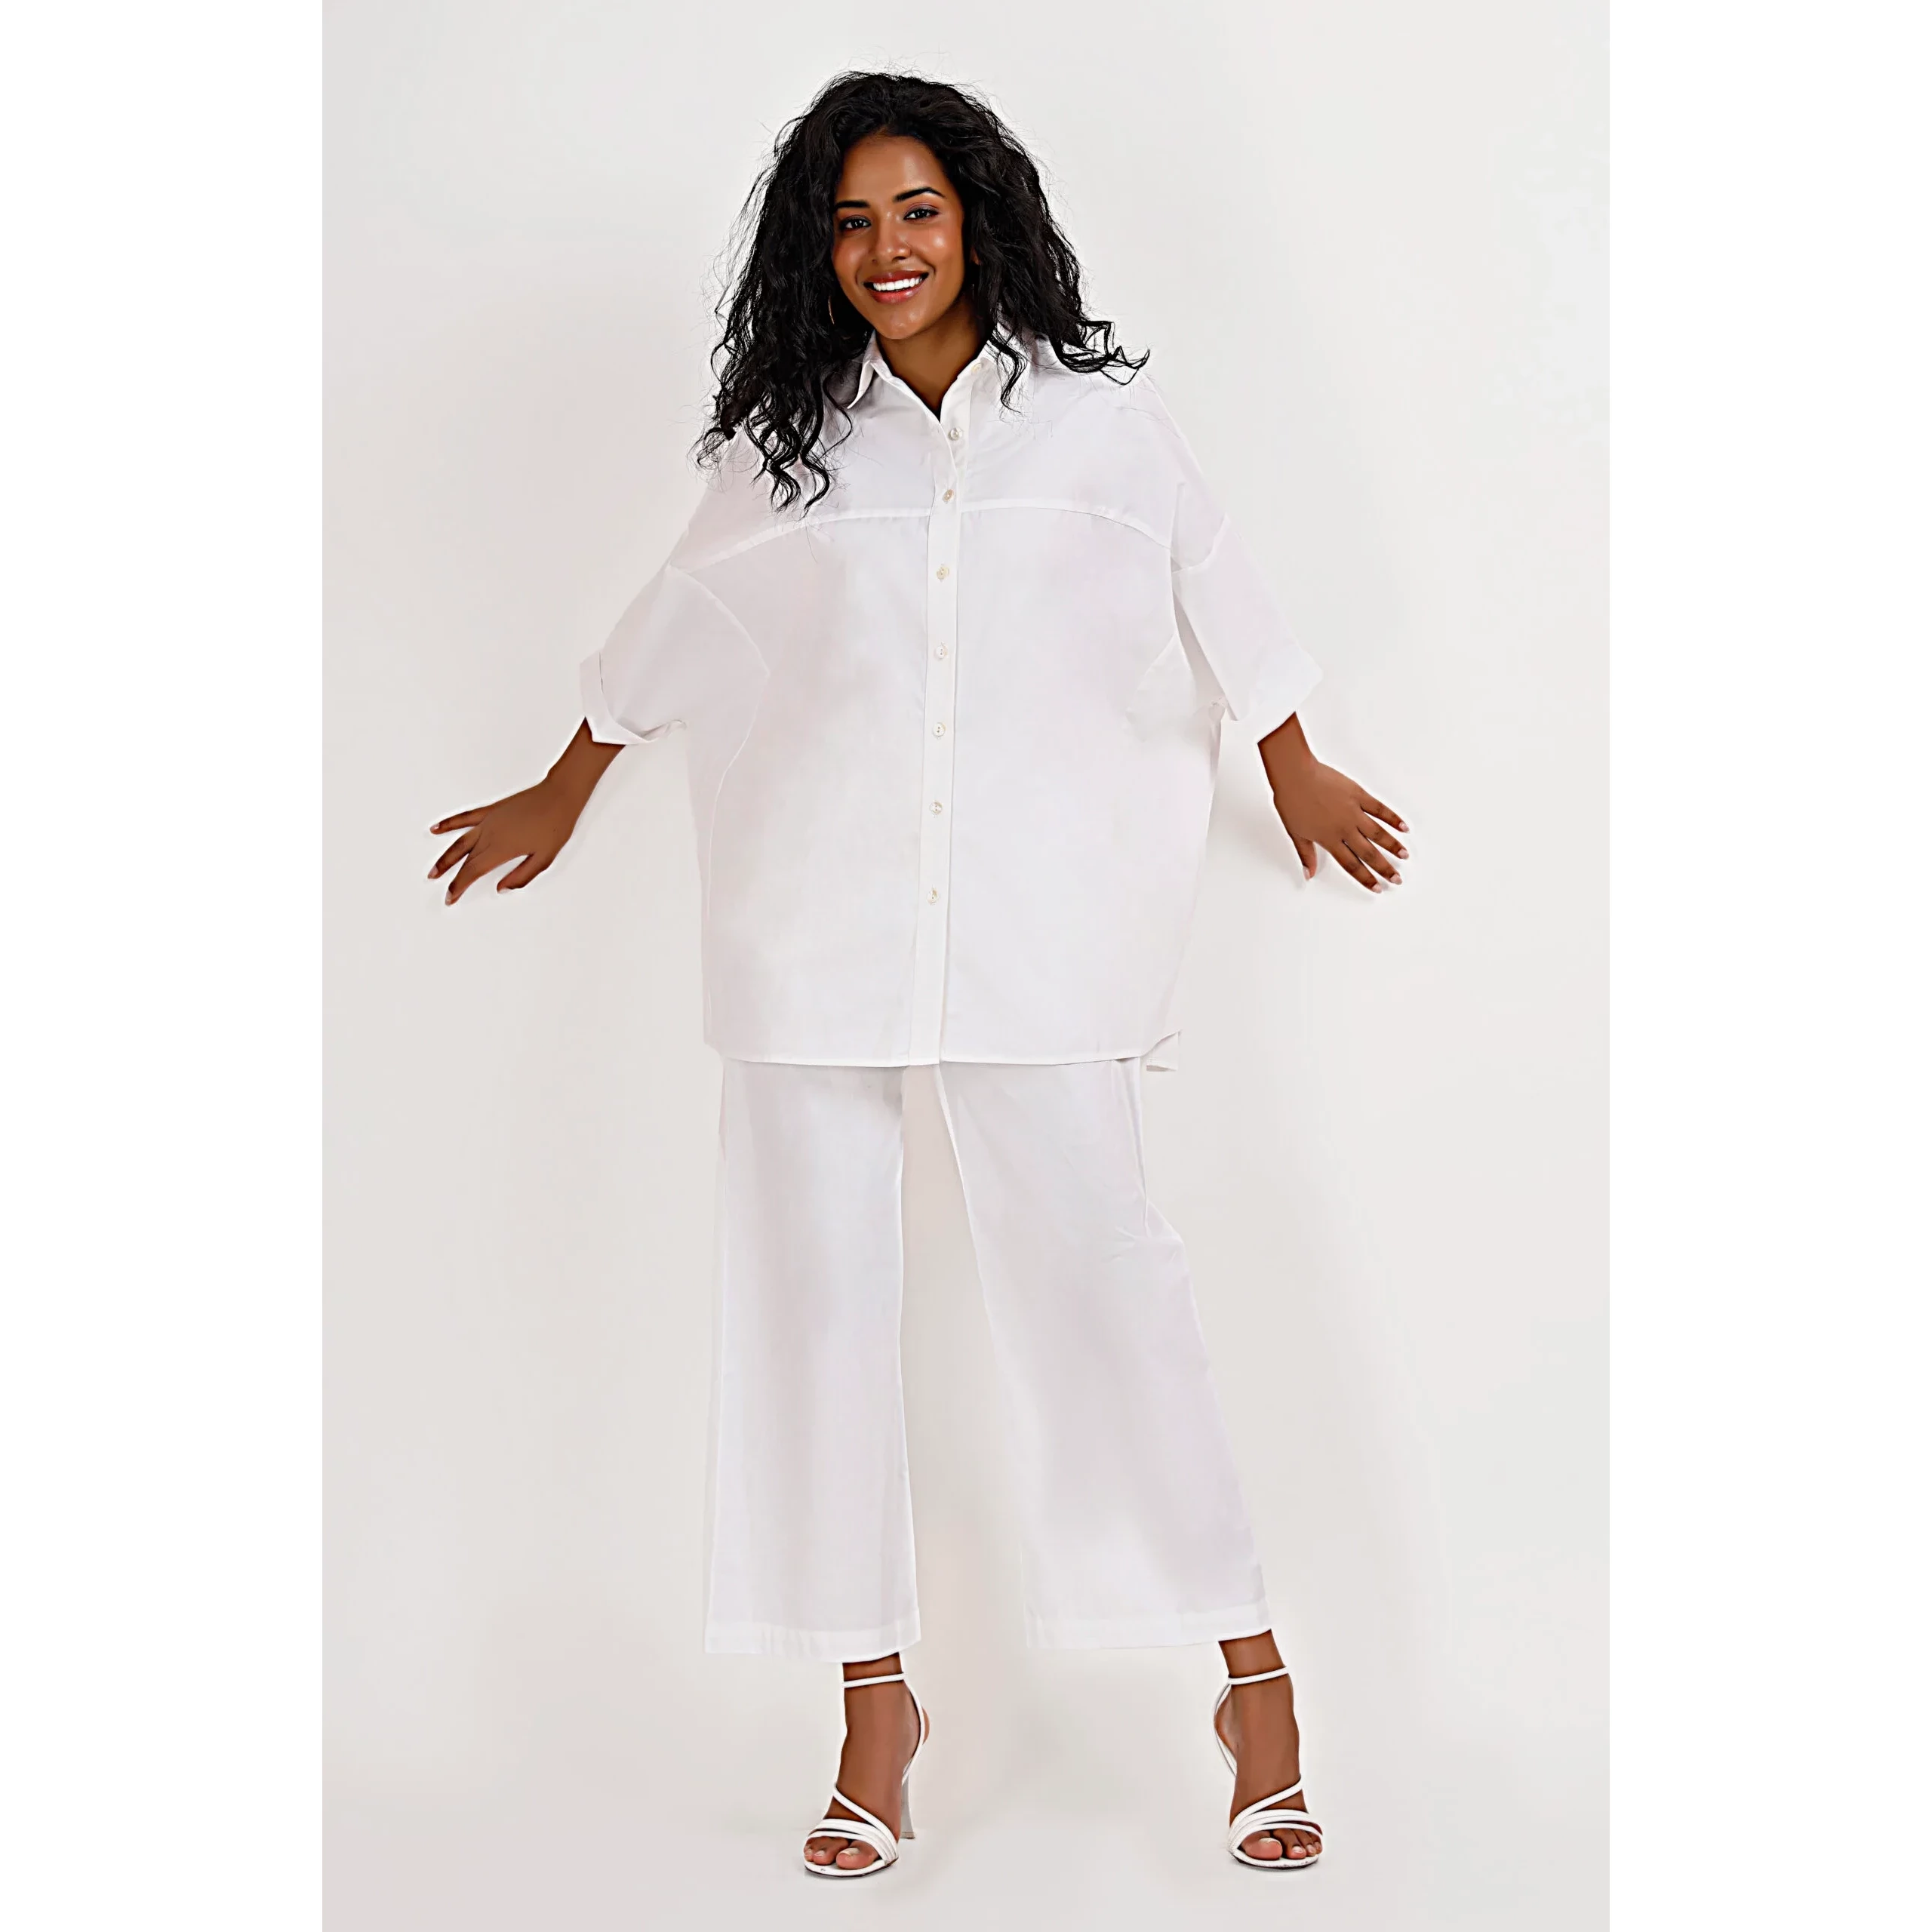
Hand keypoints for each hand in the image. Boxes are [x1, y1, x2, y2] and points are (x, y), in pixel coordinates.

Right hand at [429, 721, 621, 903]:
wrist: (559, 796)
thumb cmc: (555, 825)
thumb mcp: (544, 859)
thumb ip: (521, 876)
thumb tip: (502, 888)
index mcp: (502, 849)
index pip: (474, 871)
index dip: (459, 886)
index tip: (451, 897)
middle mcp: (490, 834)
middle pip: (464, 859)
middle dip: (450, 876)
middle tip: (442, 889)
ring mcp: (488, 821)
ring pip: (459, 841)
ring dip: (445, 856)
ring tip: (434, 869)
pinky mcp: (491, 810)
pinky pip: (465, 818)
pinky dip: (449, 824)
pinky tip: (436, 829)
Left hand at [1259, 715, 1406, 892]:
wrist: (1295, 775)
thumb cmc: (1291, 801)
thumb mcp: (1295, 833)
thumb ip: (1306, 855)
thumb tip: (1309, 874)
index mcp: (1329, 839)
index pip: (1351, 864)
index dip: (1365, 878)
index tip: (1377, 887)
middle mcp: (1344, 828)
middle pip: (1369, 853)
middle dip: (1384, 868)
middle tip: (1397, 879)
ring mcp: (1353, 811)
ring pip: (1378, 833)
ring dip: (1393, 846)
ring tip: (1404, 855)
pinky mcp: (1358, 795)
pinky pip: (1379, 809)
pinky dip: (1392, 818)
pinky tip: (1403, 827)